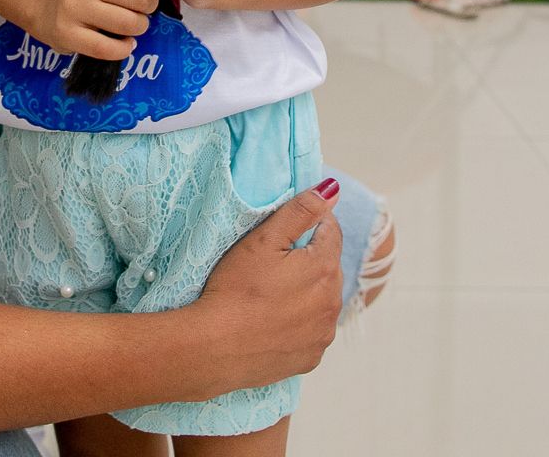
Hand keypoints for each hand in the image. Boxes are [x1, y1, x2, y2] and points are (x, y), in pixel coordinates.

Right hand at [32, 0, 166, 60]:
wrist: (49, 6)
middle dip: (150, 6)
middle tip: (143, 7)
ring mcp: (73, 6)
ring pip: (129, 24)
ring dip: (139, 28)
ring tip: (133, 24)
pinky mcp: (67, 32)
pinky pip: (109, 48)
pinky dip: (124, 50)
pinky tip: (124, 44)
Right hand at [192, 182, 343, 390]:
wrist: (215, 349)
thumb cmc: (235, 289)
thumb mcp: (264, 240)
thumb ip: (300, 211)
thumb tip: (331, 191)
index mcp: (325, 267)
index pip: (331, 230)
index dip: (310, 223)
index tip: (287, 228)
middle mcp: (333, 302)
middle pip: (328, 266)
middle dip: (308, 258)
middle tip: (272, 261)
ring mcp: (323, 333)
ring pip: (322, 300)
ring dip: (306, 291)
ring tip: (271, 292)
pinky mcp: (311, 357)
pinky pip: (312, 331)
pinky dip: (300, 322)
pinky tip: (274, 320)